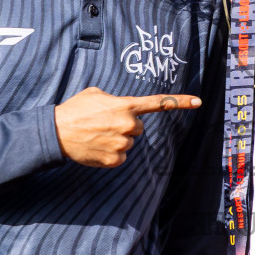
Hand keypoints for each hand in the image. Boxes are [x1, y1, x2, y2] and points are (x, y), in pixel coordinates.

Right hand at [52, 87, 199, 167]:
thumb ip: (114, 99)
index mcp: (125, 105)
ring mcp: (123, 144)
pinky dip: (110, 153)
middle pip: (139, 128)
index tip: (199, 101)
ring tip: (96, 135)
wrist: (56, 133)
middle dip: (125, 127)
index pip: (158, 103)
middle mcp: (128, 124)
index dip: (180, 102)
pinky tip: (96, 147)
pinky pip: (120, 157)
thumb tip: (120, 106)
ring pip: (129, 143)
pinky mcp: (115, 160)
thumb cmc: (74, 110)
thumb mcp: (95, 94)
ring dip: (116, 140)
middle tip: (104, 125)